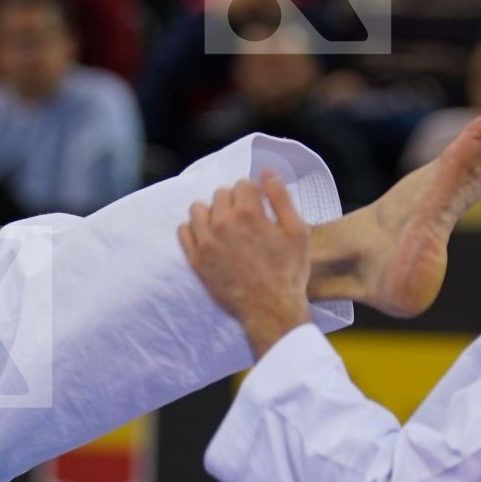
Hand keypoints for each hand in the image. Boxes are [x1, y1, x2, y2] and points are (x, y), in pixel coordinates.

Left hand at [180, 171, 311, 356]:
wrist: (270, 310)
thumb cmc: (288, 272)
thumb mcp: (297, 232)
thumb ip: (281, 198)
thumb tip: (267, 172)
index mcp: (248, 212)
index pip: (242, 184)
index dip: (253, 195)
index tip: (258, 208)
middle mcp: (222, 222)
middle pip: (220, 194)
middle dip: (233, 202)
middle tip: (244, 221)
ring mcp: (205, 242)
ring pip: (198, 209)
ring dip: (211, 213)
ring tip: (225, 229)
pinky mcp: (196, 260)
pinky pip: (183, 231)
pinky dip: (194, 230)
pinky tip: (209, 239)